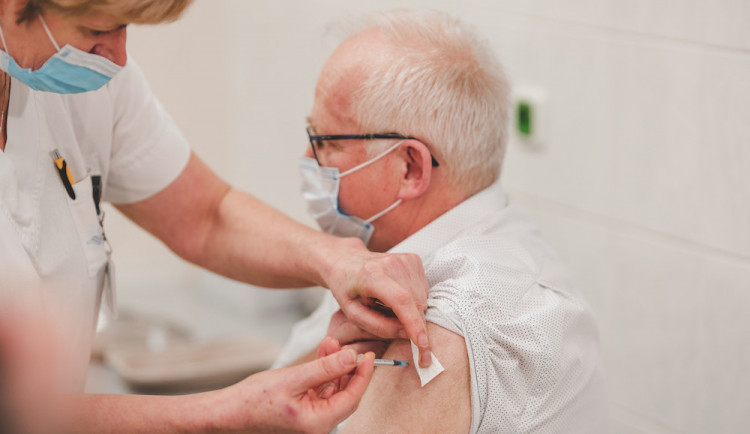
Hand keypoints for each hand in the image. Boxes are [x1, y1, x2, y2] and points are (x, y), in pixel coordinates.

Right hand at [220, 347, 374, 432]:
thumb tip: (351, 358)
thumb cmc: (254, 400)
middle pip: (345, 394)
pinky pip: (321, 391)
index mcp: (318, 423)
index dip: (363, 375)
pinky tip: (322, 353)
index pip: (352, 398)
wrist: (229, 411)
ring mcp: (311, 419)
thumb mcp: (294, 378)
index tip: (369, 355)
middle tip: (349, 346)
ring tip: (331, 344)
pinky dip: (323, 373)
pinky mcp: (303, 411)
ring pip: (333, 390)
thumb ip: (325, 368)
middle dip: (348, 368)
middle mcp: (318, 425)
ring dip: (334, 367)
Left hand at [324, 238, 431, 366]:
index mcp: (371, 275)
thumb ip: (378, 326)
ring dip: (411, 310)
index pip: (401, 300)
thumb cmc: (346, 289)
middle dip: (413, 322)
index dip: (414, 323)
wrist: (346, 261)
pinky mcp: (413, 259)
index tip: (422, 343)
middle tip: (393, 324)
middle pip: (415, 302)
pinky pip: (423, 289)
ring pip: (422, 298)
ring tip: (388, 304)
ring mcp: (405, 260)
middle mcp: (392, 264)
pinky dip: (413, 299)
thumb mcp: (353, 313)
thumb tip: (407, 334)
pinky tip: (396, 294)